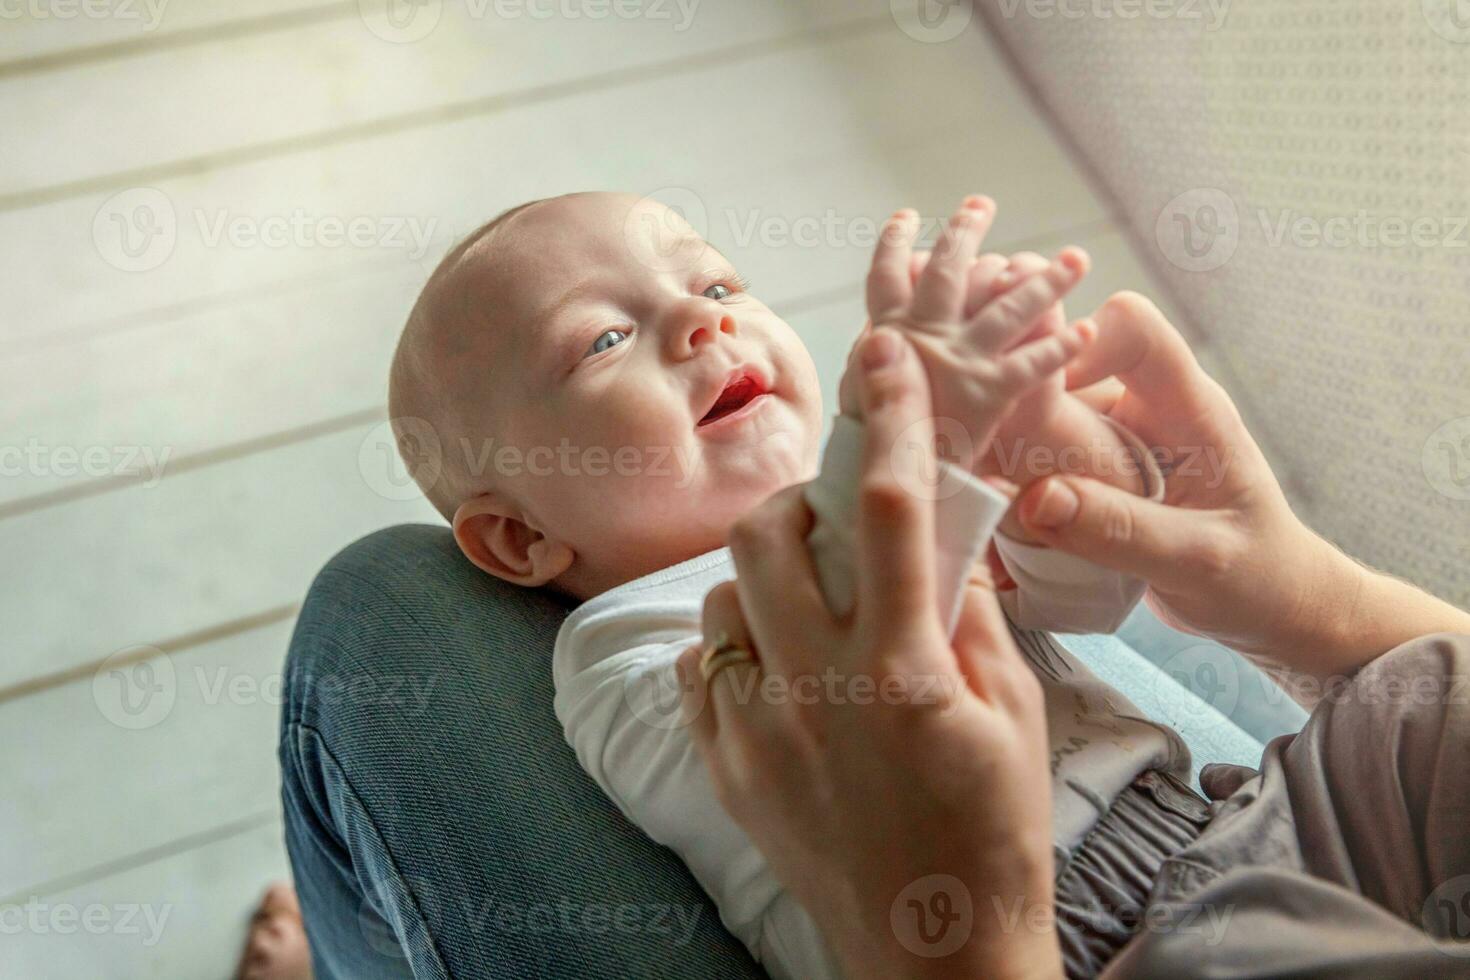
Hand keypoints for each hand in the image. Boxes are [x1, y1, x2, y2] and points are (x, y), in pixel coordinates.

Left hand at [680, 328, 1062, 979]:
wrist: (935, 952)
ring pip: (721, 600)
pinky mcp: (727, 769)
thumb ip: (971, 612)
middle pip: (768, 536)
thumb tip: (940, 534)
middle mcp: (818, 689)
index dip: (889, 419)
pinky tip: (778, 670)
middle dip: (794, 502)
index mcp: (904, 670)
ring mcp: (760, 732)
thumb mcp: (1017, 715)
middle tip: (830, 523)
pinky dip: (732, 650)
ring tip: (807, 610)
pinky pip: (697, 673)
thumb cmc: (995, 833)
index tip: (883, 355)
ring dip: (761, 581)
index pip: (888, 511)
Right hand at [839, 198, 1091, 474]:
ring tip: (1076, 257)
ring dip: (1046, 279)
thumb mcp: (858, 396)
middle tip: (982, 204)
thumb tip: (877, 334)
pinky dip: (1060, 347)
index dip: (893, 244)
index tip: (906, 218)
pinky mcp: (987, 391)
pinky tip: (1086, 331)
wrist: (884, 488)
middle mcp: (922, 336)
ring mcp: (957, 360)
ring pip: (1008, 307)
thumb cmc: (870, 448)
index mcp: (885, 334)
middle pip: (949, 270)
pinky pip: (1032, 363)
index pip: (886, 277)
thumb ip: (873, 362)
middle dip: (965, 232)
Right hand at [1013, 292, 1418, 682]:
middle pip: (1067, 369)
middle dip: (1020, 409)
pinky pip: (1041, 461)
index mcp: (1190, 407)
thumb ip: (1122, 531)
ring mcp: (1119, 441)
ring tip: (992, 509)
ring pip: (1043, 418)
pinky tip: (1005, 536)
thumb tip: (1036, 500)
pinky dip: (1015, 490)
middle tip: (990, 469)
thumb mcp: (1198, 561)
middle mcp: (1149, 410)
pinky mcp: (1097, 474)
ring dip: (1009, 456)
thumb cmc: (1258, 576)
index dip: (1077, 345)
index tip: (1034, 402)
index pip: (1132, 329)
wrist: (1273, 606)